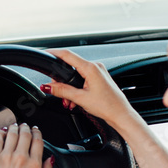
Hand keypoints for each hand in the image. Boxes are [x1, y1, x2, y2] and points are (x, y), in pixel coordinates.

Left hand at [0, 123, 52, 167]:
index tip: (35, 131)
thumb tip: (49, 161)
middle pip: (25, 135)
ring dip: (14, 128)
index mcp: (34, 165)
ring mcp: (6, 156)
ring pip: (11, 134)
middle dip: (25, 128)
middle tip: (24, 126)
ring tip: (13, 126)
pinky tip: (1, 132)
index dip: (37, 133)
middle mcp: (21, 158)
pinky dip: (0, 133)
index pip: (37, 142)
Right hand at [46, 49, 167, 167]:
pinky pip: (83, 79)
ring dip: (69, 88)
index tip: (46, 53)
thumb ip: (62, 91)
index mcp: (91, 68)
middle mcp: (95, 67)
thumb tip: (48, 87)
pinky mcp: (100, 78)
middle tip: (56, 91)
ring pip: (77, 75)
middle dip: (61, 80)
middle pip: (71, 67)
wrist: (121, 114)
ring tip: (68, 102)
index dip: (54, 53)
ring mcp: (98, 72)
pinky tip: (75, 101)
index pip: (68, 55)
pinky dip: (77, 88)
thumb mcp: (80, 98)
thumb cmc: (107, 106)